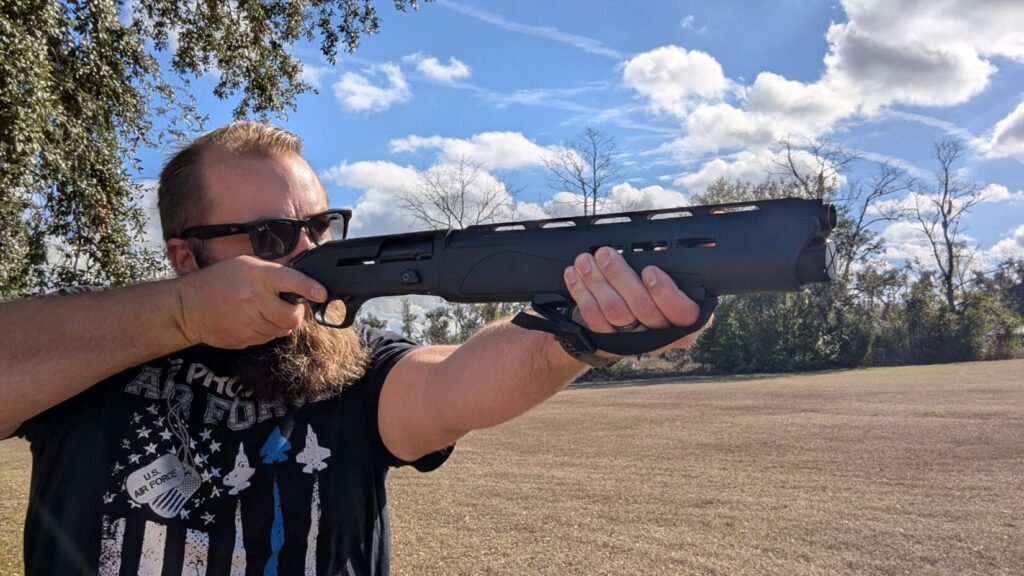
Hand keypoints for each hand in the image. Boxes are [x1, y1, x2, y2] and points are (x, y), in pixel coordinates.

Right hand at [174, 255, 326, 348]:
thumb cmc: (218, 281)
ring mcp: (248, 321)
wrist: (187, 307)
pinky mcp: (243, 338)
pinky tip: (253, 320)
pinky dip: (267, 331)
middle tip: (289, 307)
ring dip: (280, 323)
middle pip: (292, 316)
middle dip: (296, 313)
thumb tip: (302, 281)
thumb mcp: (245, 265)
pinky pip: (267, 338)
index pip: (289, 280)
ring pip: (282, 330)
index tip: (321, 293)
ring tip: (265, 311)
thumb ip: (272, 273)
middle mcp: (253, 298)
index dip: (309, 287)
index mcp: (255, 275)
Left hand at [563, 246, 711, 354]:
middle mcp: (662, 335)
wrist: (627, 322)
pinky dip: (582, 295)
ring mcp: (635, 342)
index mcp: (686, 319)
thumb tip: (702, 243)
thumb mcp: (675, 278)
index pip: (684, 314)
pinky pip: (595, 321)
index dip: (666, 293)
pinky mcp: (609, 343)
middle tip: (605, 253)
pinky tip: (574, 276)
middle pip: (643, 308)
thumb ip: (682, 264)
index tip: (649, 270)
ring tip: (585, 260)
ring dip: (597, 282)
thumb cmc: (655, 291)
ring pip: (615, 313)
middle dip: (621, 276)